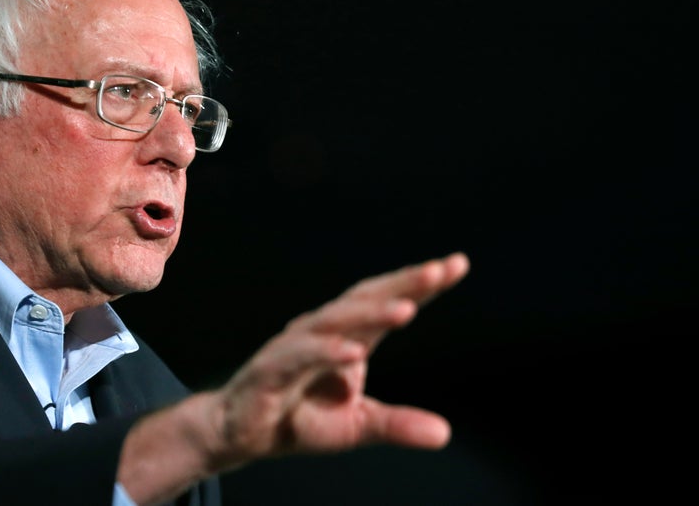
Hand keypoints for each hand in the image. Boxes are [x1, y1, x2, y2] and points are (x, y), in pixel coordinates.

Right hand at [118, 252, 468, 504]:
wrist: (241, 434)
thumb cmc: (299, 419)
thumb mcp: (357, 425)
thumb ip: (398, 424)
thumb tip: (445, 434)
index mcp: (348, 337)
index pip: (387, 302)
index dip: (419, 284)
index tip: (457, 264)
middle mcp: (323, 331)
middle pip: (366, 299)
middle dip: (403, 284)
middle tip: (439, 269)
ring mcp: (295, 346)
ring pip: (336, 321)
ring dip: (370, 314)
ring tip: (406, 310)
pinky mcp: (270, 369)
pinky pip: (299, 356)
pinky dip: (325, 352)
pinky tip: (352, 351)